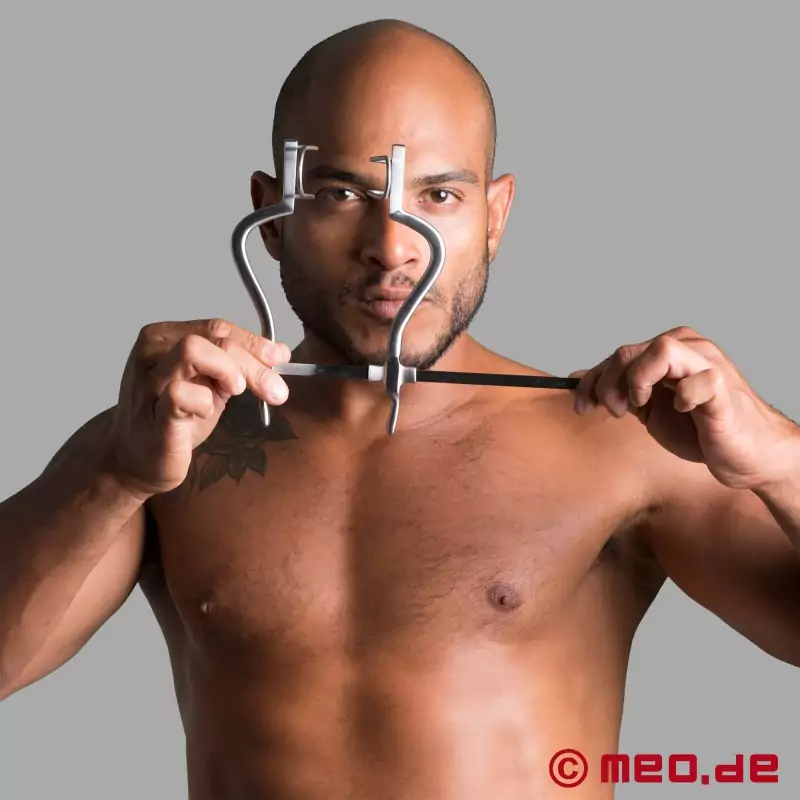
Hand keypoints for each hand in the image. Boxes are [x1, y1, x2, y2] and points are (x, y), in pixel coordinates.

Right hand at [109, 318, 290, 496]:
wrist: (133, 459)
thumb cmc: (173, 418)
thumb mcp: (209, 384)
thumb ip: (237, 364)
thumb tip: (280, 353)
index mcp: (164, 338)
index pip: (218, 328)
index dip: (254, 343)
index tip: (279, 360)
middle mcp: (151, 353)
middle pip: (214, 339)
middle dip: (252, 362)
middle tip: (274, 390)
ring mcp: (147, 383)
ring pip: (193, 351)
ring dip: (228, 371)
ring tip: (237, 392)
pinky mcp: (152, 415)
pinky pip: (179, 393)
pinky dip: (204, 399)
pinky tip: (208, 412)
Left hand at [569, 326, 798, 490]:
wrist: (745, 453)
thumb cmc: (699, 427)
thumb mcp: (648, 408)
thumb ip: (618, 389)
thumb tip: (577, 378)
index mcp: (668, 351)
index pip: (617, 355)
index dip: (592, 381)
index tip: (582, 406)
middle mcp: (688, 349)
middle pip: (628, 351)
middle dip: (608, 384)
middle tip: (615, 412)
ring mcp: (709, 365)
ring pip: (662, 349)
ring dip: (638, 381)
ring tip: (640, 406)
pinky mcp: (724, 389)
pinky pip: (699, 381)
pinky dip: (683, 396)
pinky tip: (682, 409)